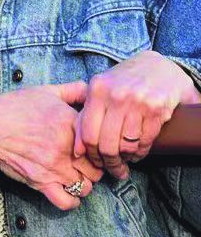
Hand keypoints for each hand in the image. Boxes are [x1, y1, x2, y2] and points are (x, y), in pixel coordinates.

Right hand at [0, 81, 102, 209]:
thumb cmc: (14, 107)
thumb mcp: (45, 91)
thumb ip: (73, 89)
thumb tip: (91, 90)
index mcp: (70, 122)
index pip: (101, 140)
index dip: (101, 143)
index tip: (96, 145)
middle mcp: (66, 147)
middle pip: (97, 167)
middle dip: (95, 165)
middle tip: (88, 162)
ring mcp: (55, 168)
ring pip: (87, 186)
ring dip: (85, 182)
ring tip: (78, 174)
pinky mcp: (41, 183)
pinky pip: (67, 202)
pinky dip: (72, 200)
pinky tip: (69, 190)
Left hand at [74, 51, 200, 179]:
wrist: (160, 67)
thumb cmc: (124, 81)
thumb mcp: (101, 90)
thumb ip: (86, 115)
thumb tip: (77, 150)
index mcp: (97, 88)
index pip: (88, 133)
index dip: (91, 154)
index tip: (96, 162)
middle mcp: (116, 95)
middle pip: (107, 144)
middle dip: (109, 163)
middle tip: (113, 169)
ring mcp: (138, 102)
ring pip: (126, 146)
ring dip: (126, 159)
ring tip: (126, 159)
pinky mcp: (157, 109)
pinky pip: (145, 142)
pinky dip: (140, 153)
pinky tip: (137, 152)